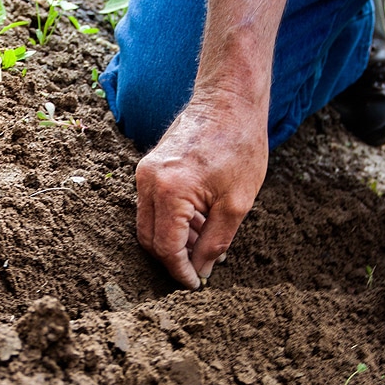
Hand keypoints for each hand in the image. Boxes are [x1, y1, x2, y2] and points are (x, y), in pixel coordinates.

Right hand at [135, 95, 267, 288]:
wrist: (229, 100)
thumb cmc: (239, 146)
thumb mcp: (237, 204)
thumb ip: (215, 243)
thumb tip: (201, 270)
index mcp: (170, 191)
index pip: (166, 248)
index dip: (180, 272)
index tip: (196, 285)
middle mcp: (148, 181)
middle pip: (149, 239)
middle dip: (173, 259)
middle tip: (199, 269)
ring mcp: (145, 172)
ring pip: (148, 223)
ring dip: (173, 240)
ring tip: (205, 243)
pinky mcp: (149, 166)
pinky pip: (152, 205)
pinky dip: (171, 220)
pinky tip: (199, 222)